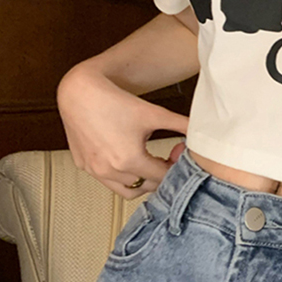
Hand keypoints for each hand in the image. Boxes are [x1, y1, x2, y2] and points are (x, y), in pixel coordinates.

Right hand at [57, 63, 189, 198]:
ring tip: (149, 162)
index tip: (177, 153)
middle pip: (146, 186)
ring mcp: (94, 170)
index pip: (162, 177)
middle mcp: (110, 170)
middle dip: (160, 175)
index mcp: (130, 160)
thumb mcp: (153, 113)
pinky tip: (127, 158)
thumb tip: (201, 129)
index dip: (175, 166)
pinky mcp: (84, 166)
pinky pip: (107, 181)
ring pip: (126, 189)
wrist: (80, 92)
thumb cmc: (114, 101)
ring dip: (140, 180)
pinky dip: (120, 176)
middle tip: (166, 158)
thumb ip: (181, 124)